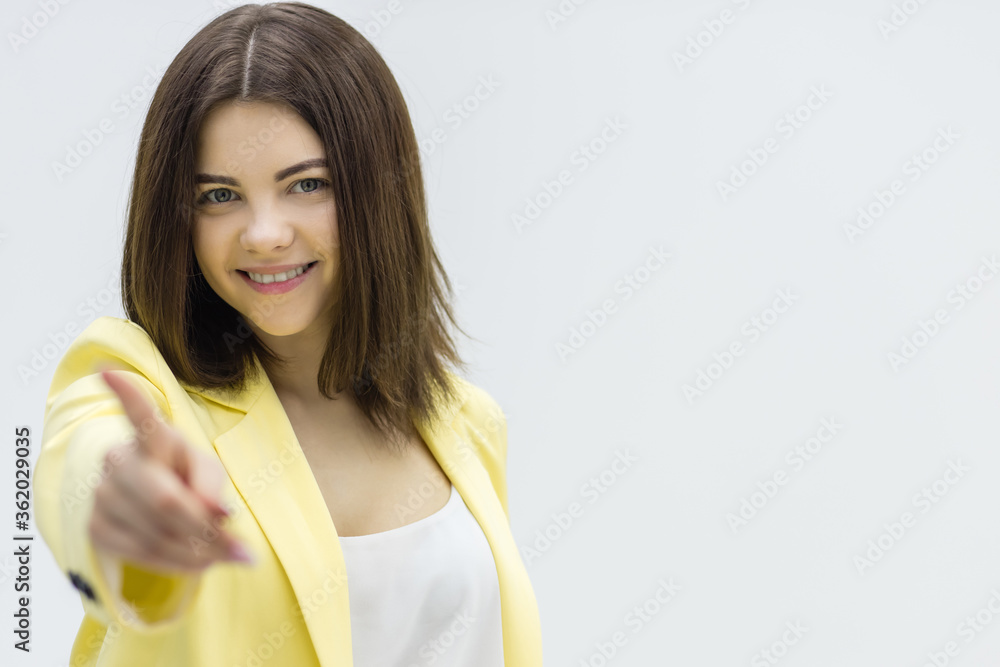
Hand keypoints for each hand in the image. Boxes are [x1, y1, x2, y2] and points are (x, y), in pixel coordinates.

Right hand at [87, 369, 253, 572]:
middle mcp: (120, 462)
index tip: (107, 370)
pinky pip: (143, 555)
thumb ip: (213, 485)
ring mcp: (103, 497)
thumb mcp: (207, 470)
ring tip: (230, 557)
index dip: (125, 395)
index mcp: (151, 437)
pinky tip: (200, 563)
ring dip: (200, 554)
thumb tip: (219, 514)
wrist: (152, 501)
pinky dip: (179, 565)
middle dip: (207, 531)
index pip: (139, 415)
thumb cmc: (186, 476)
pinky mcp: (96, 529)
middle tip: (243, 550)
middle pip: (165, 502)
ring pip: (157, 536)